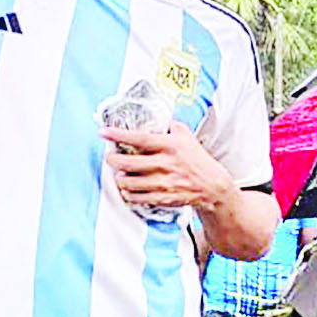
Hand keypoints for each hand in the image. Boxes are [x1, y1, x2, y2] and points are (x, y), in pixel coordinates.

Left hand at [103, 122, 235, 210]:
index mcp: (171, 146)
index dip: (119, 135)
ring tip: (120, 173)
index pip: (140, 138)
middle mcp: (166, 164)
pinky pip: (135, 197)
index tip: (104, 132)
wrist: (212, 185)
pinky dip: (127, 193)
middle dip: (112, 159)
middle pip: (128, 163)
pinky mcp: (162, 198)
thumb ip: (167, 126)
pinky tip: (129, 188)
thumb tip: (149, 119)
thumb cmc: (196, 159)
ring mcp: (164, 183)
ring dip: (119, 177)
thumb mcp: (186, 136)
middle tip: (110, 157)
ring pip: (128, 182)